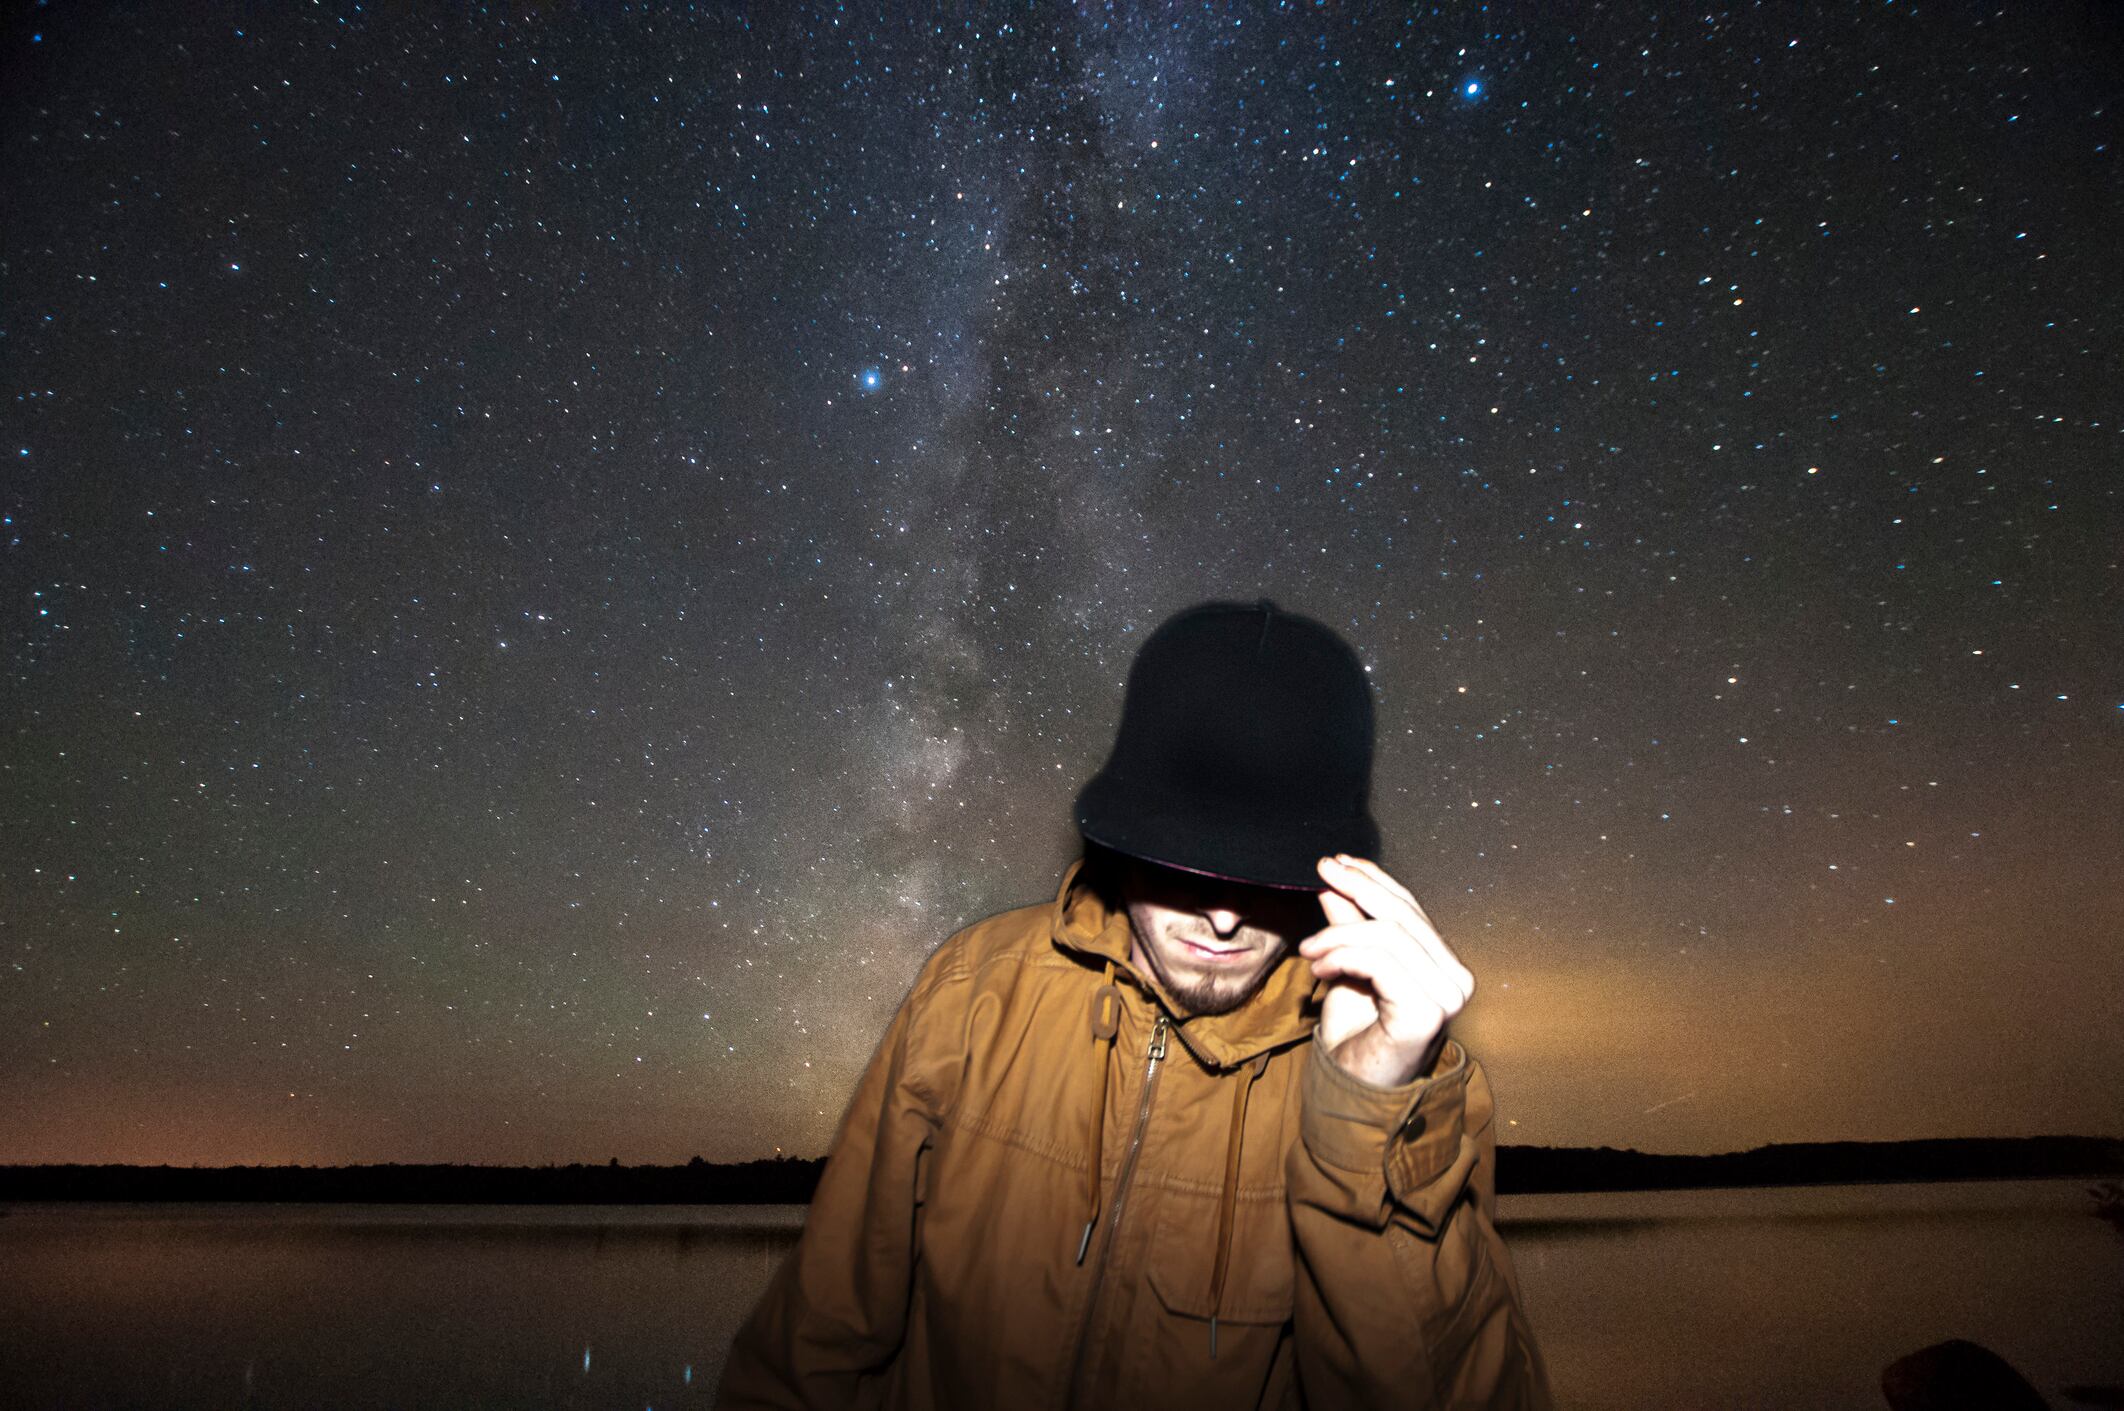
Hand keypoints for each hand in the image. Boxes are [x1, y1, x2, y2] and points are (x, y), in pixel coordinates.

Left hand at [1298, 855, 1473, 1087]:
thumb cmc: (1354, 1032)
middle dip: (1357, 889)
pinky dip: (1343, 956)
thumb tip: (1335, 880)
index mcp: (1444, 964)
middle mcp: (1455, 979)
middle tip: (1320, 874)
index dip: (1373, 880)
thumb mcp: (1347, 965)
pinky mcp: (1426, 1013)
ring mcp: (1446, 997)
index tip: (1336, 862)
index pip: (1410, 908)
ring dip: (1338, 935)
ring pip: (1388, 937)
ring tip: (1309, 950)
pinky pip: (1380, 963)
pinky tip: (1319, 968)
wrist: (1351, 1089)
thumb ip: (1349, 926)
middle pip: (1402, 916)